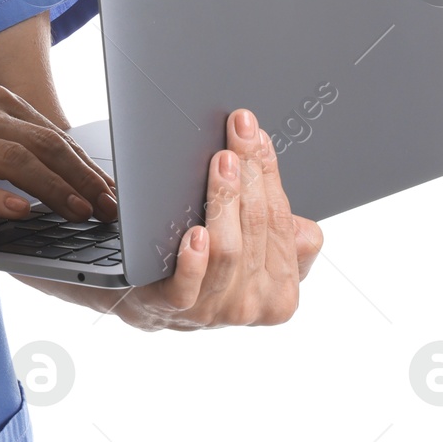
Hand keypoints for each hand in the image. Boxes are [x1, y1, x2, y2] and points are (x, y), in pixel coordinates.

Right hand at [0, 84, 117, 224]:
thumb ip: (7, 139)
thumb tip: (59, 169)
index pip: (51, 133)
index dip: (86, 164)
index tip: (111, 191)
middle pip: (43, 144)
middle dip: (82, 178)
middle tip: (108, 208)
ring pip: (17, 162)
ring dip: (54, 189)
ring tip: (80, 213)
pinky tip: (22, 214)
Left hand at [112, 108, 322, 331]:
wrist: (149, 303)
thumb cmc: (207, 267)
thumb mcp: (253, 252)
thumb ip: (277, 232)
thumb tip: (293, 206)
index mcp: (282, 289)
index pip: (280, 218)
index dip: (268, 171)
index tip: (256, 132)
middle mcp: (253, 303)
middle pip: (257, 227)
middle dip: (250, 173)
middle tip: (238, 132)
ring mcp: (215, 308)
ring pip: (229, 250)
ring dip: (225, 202)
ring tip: (221, 164)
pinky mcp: (176, 309)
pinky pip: (188, 286)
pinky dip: (193, 259)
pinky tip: (193, 234)